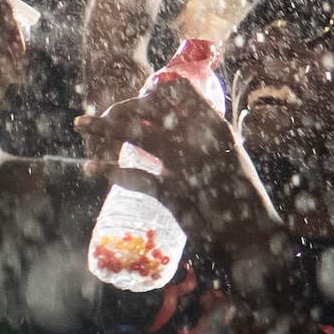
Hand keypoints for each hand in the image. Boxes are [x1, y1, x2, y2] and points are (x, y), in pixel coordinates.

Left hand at [74, 74, 275, 252]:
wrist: (254, 240)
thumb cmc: (243, 203)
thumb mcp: (232, 163)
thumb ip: (209, 145)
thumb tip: (186, 130)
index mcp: (217, 130)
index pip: (181, 93)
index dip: (154, 94)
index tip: (138, 103)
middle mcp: (201, 141)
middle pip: (150, 109)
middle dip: (121, 109)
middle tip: (101, 118)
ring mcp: (187, 166)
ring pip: (136, 136)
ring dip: (103, 128)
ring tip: (80, 124)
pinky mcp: (174, 194)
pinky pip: (134, 176)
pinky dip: (109, 170)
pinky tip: (90, 169)